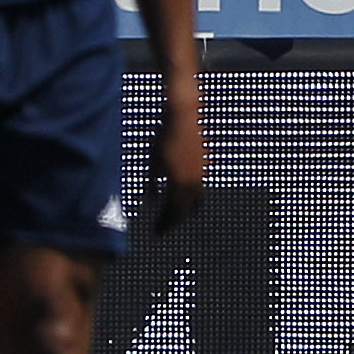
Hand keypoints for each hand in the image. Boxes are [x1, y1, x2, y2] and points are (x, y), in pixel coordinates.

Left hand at [144, 98, 204, 233]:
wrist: (184, 117)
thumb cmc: (164, 138)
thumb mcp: (153, 162)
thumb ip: (151, 184)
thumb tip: (149, 203)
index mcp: (181, 183)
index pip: (174, 214)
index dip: (164, 226)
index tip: (155, 236)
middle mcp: (194, 183)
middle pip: (185, 212)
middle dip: (172, 223)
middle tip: (161, 232)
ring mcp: (201, 175)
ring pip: (195, 203)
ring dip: (182, 213)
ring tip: (171, 219)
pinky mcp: (203, 167)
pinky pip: (198, 190)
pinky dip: (189, 200)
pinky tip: (179, 199)